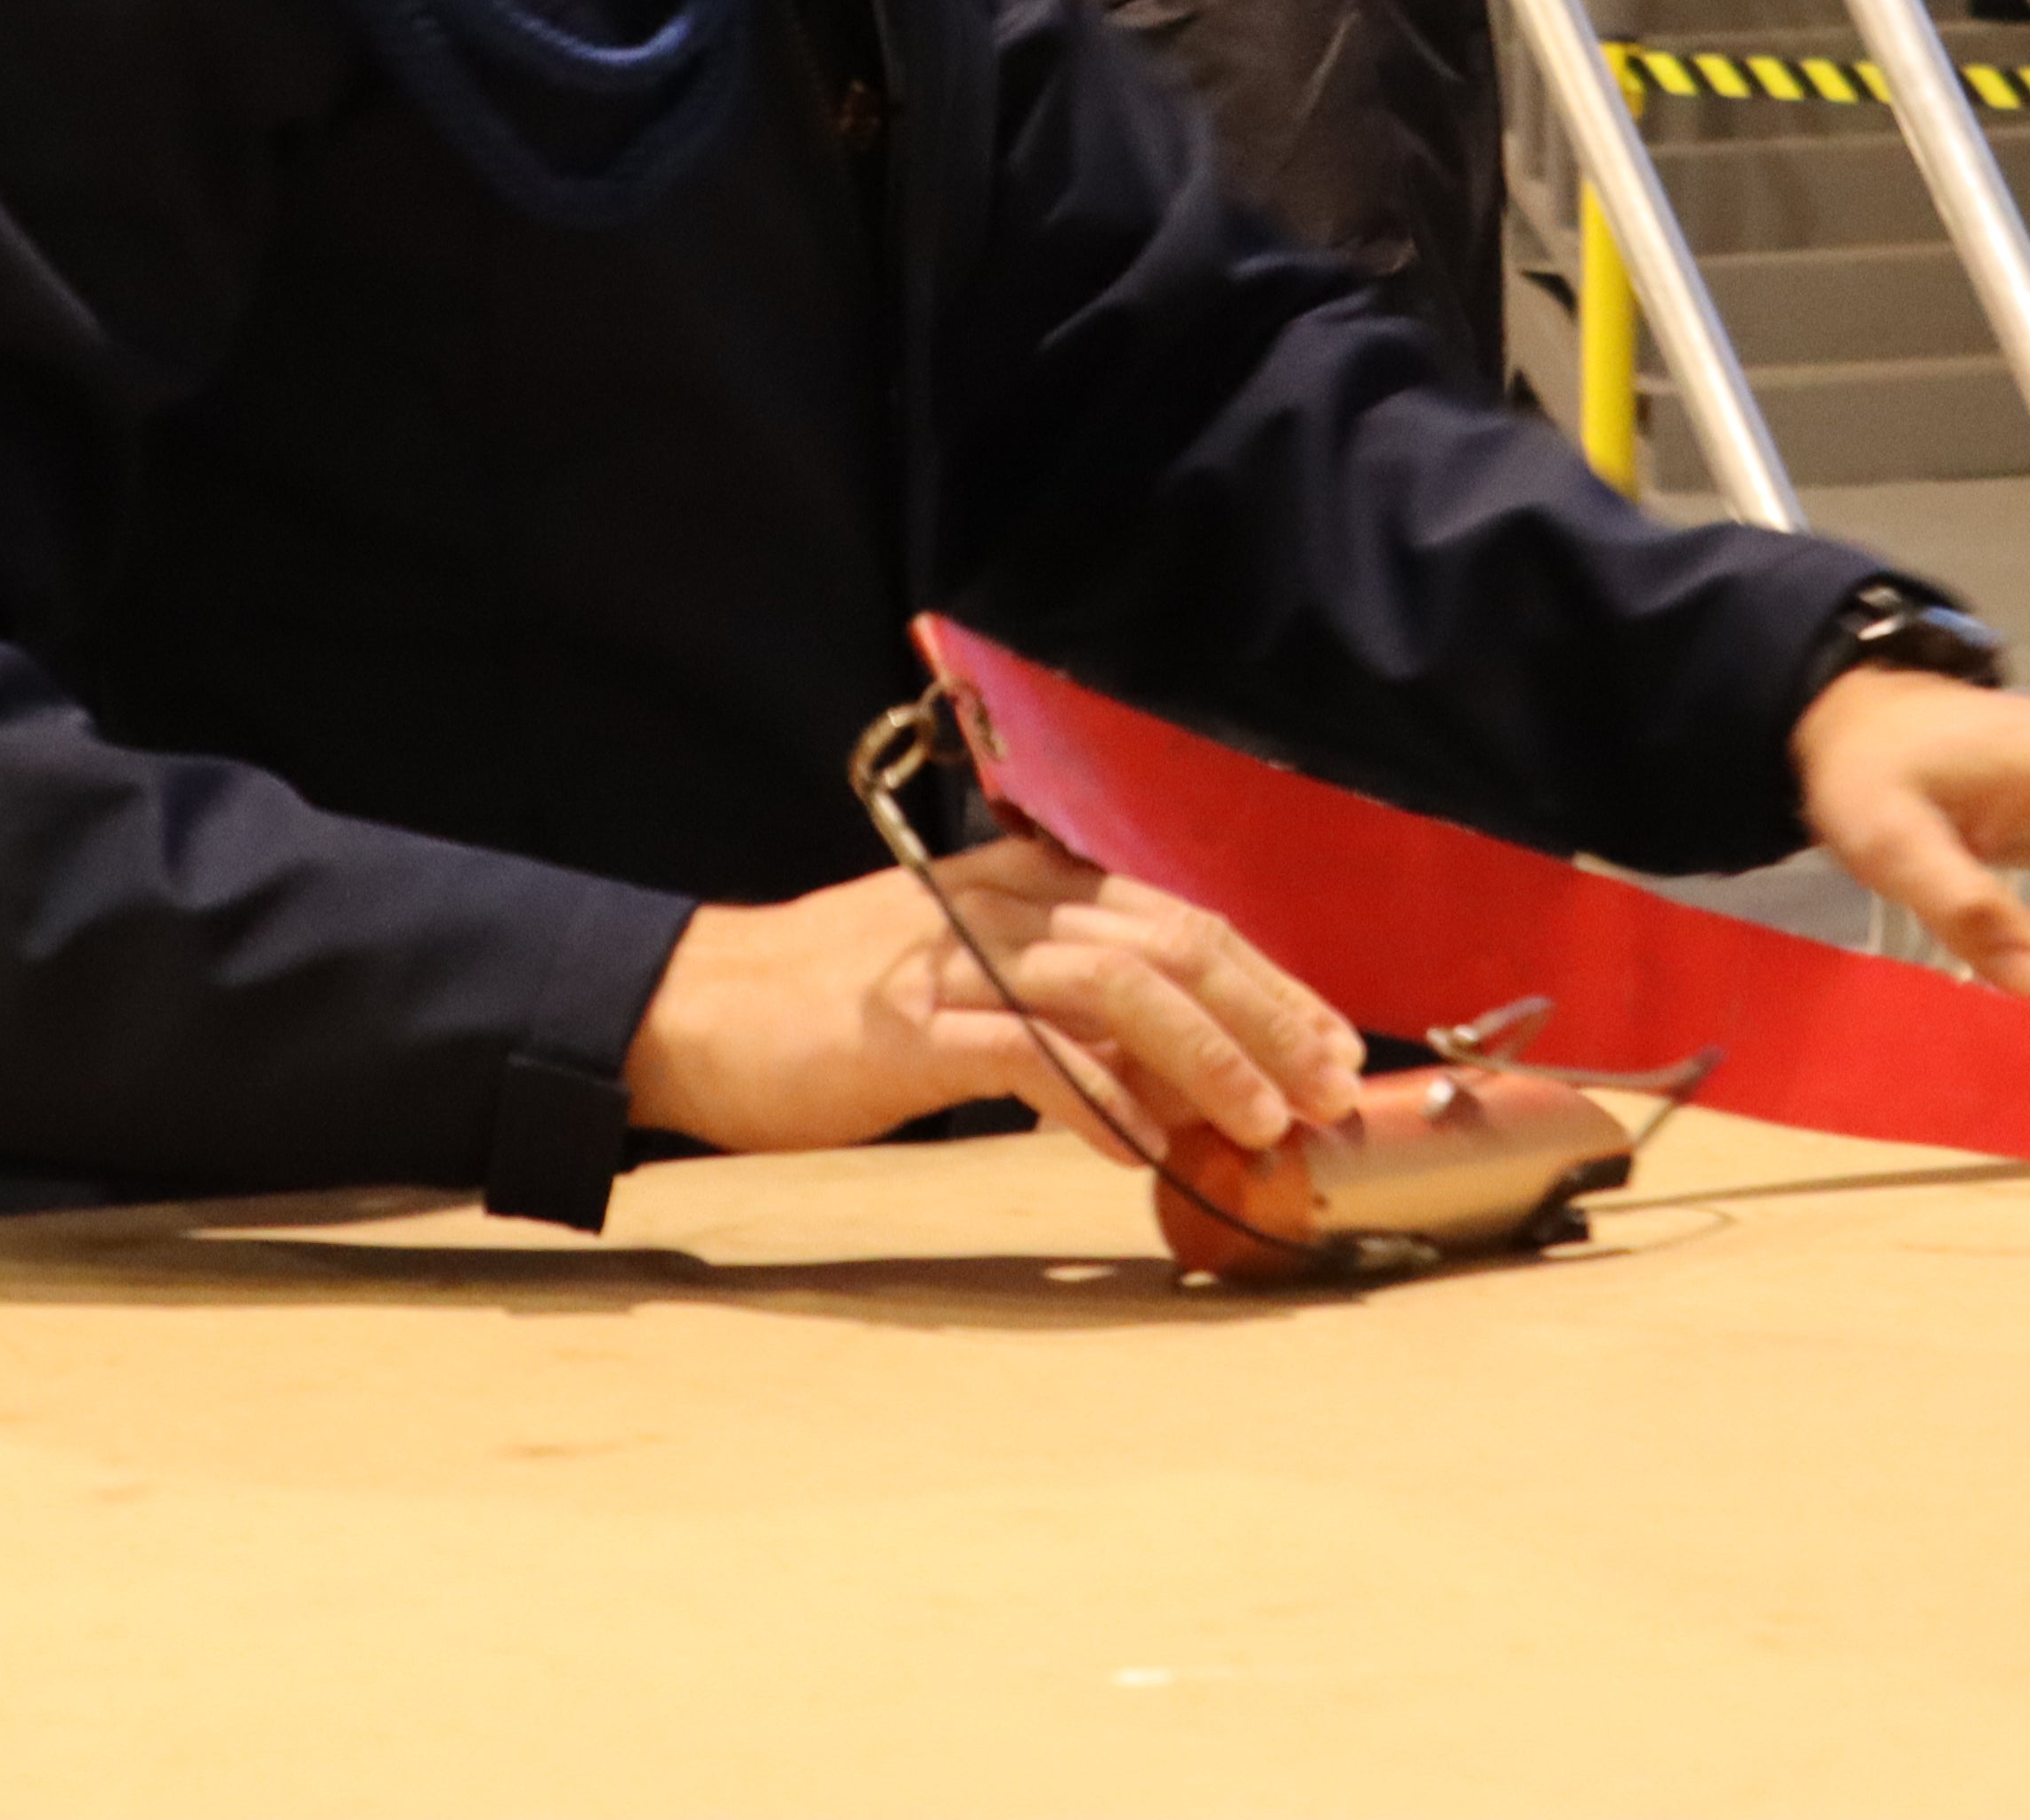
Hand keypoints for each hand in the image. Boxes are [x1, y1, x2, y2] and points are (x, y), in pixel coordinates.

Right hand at [620, 835, 1365, 1162]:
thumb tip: (1176, 1079)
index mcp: (1031, 884)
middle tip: (1325, 1091)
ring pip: (1116, 984)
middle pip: (1171, 940)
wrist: (696, 1007)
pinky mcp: (908, 1025)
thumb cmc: (840, 1008)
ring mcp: (957, 959)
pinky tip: (1136, 1145)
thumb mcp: (973, 985)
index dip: (1272, 983)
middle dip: (1266, 1017)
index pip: (1183, 918)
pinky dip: (1095, 1097)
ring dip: (1203, 1056)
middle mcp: (1006, 902)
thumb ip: (1069, 1017)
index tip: (1333, 1049)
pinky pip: (1025, 1053)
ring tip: (1257, 1122)